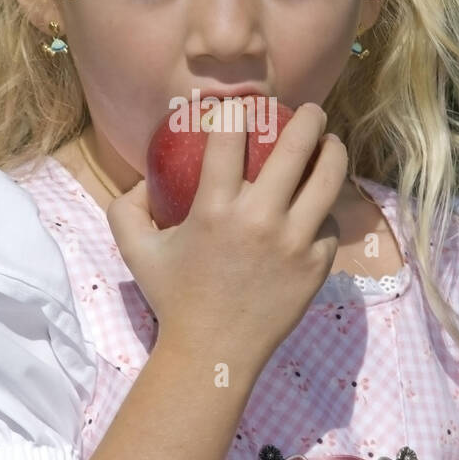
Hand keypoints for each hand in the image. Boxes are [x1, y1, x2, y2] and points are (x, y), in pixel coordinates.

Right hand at [106, 102, 347, 371]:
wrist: (213, 354)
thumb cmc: (174, 299)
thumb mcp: (135, 251)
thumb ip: (125, 208)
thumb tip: (142, 178)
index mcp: (214, 210)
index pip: (231, 136)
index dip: (238, 109)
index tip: (244, 105)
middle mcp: (260, 220)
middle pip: (296, 147)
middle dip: (308, 119)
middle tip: (309, 112)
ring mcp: (295, 242)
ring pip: (329, 178)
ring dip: (332, 151)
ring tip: (330, 143)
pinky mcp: (317, 264)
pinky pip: (330, 222)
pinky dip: (325, 210)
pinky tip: (319, 203)